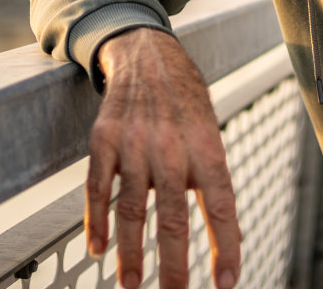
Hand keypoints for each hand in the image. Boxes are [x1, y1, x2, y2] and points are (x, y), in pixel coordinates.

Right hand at [88, 28, 240, 288]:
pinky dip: (96, 220)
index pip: (221, 206)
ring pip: (131, 208)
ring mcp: (134, 143)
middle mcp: (172, 147)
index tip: (225, 285)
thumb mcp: (209, 135)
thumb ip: (209, 181)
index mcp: (207, 148)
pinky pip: (97, 187)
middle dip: (173, 266)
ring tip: (131, 286)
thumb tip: (220, 237)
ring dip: (131, 253)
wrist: (148, 56)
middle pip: (173, 217)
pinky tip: (97, 248)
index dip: (226, 247)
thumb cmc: (186, 107)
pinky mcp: (104, 140)